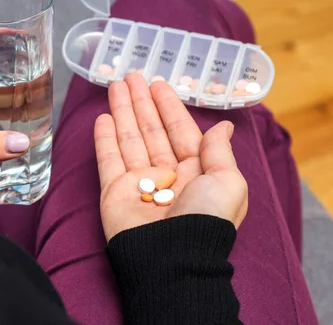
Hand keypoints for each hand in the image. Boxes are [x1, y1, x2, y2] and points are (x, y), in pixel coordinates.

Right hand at [94, 74, 247, 240]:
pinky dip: (105, 139)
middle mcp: (167, 174)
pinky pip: (109, 160)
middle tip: (131, 76)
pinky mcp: (114, 192)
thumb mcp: (228, 182)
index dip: (169, 107)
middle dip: (141, 102)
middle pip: (151, 130)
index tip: (158, 84)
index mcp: (196, 172)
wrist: (172, 257)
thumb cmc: (205, 219)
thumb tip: (224, 126)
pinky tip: (103, 118)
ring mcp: (139, 183)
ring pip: (128, 138)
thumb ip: (220, 152)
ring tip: (115, 85)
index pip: (180, 130)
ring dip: (122, 111)